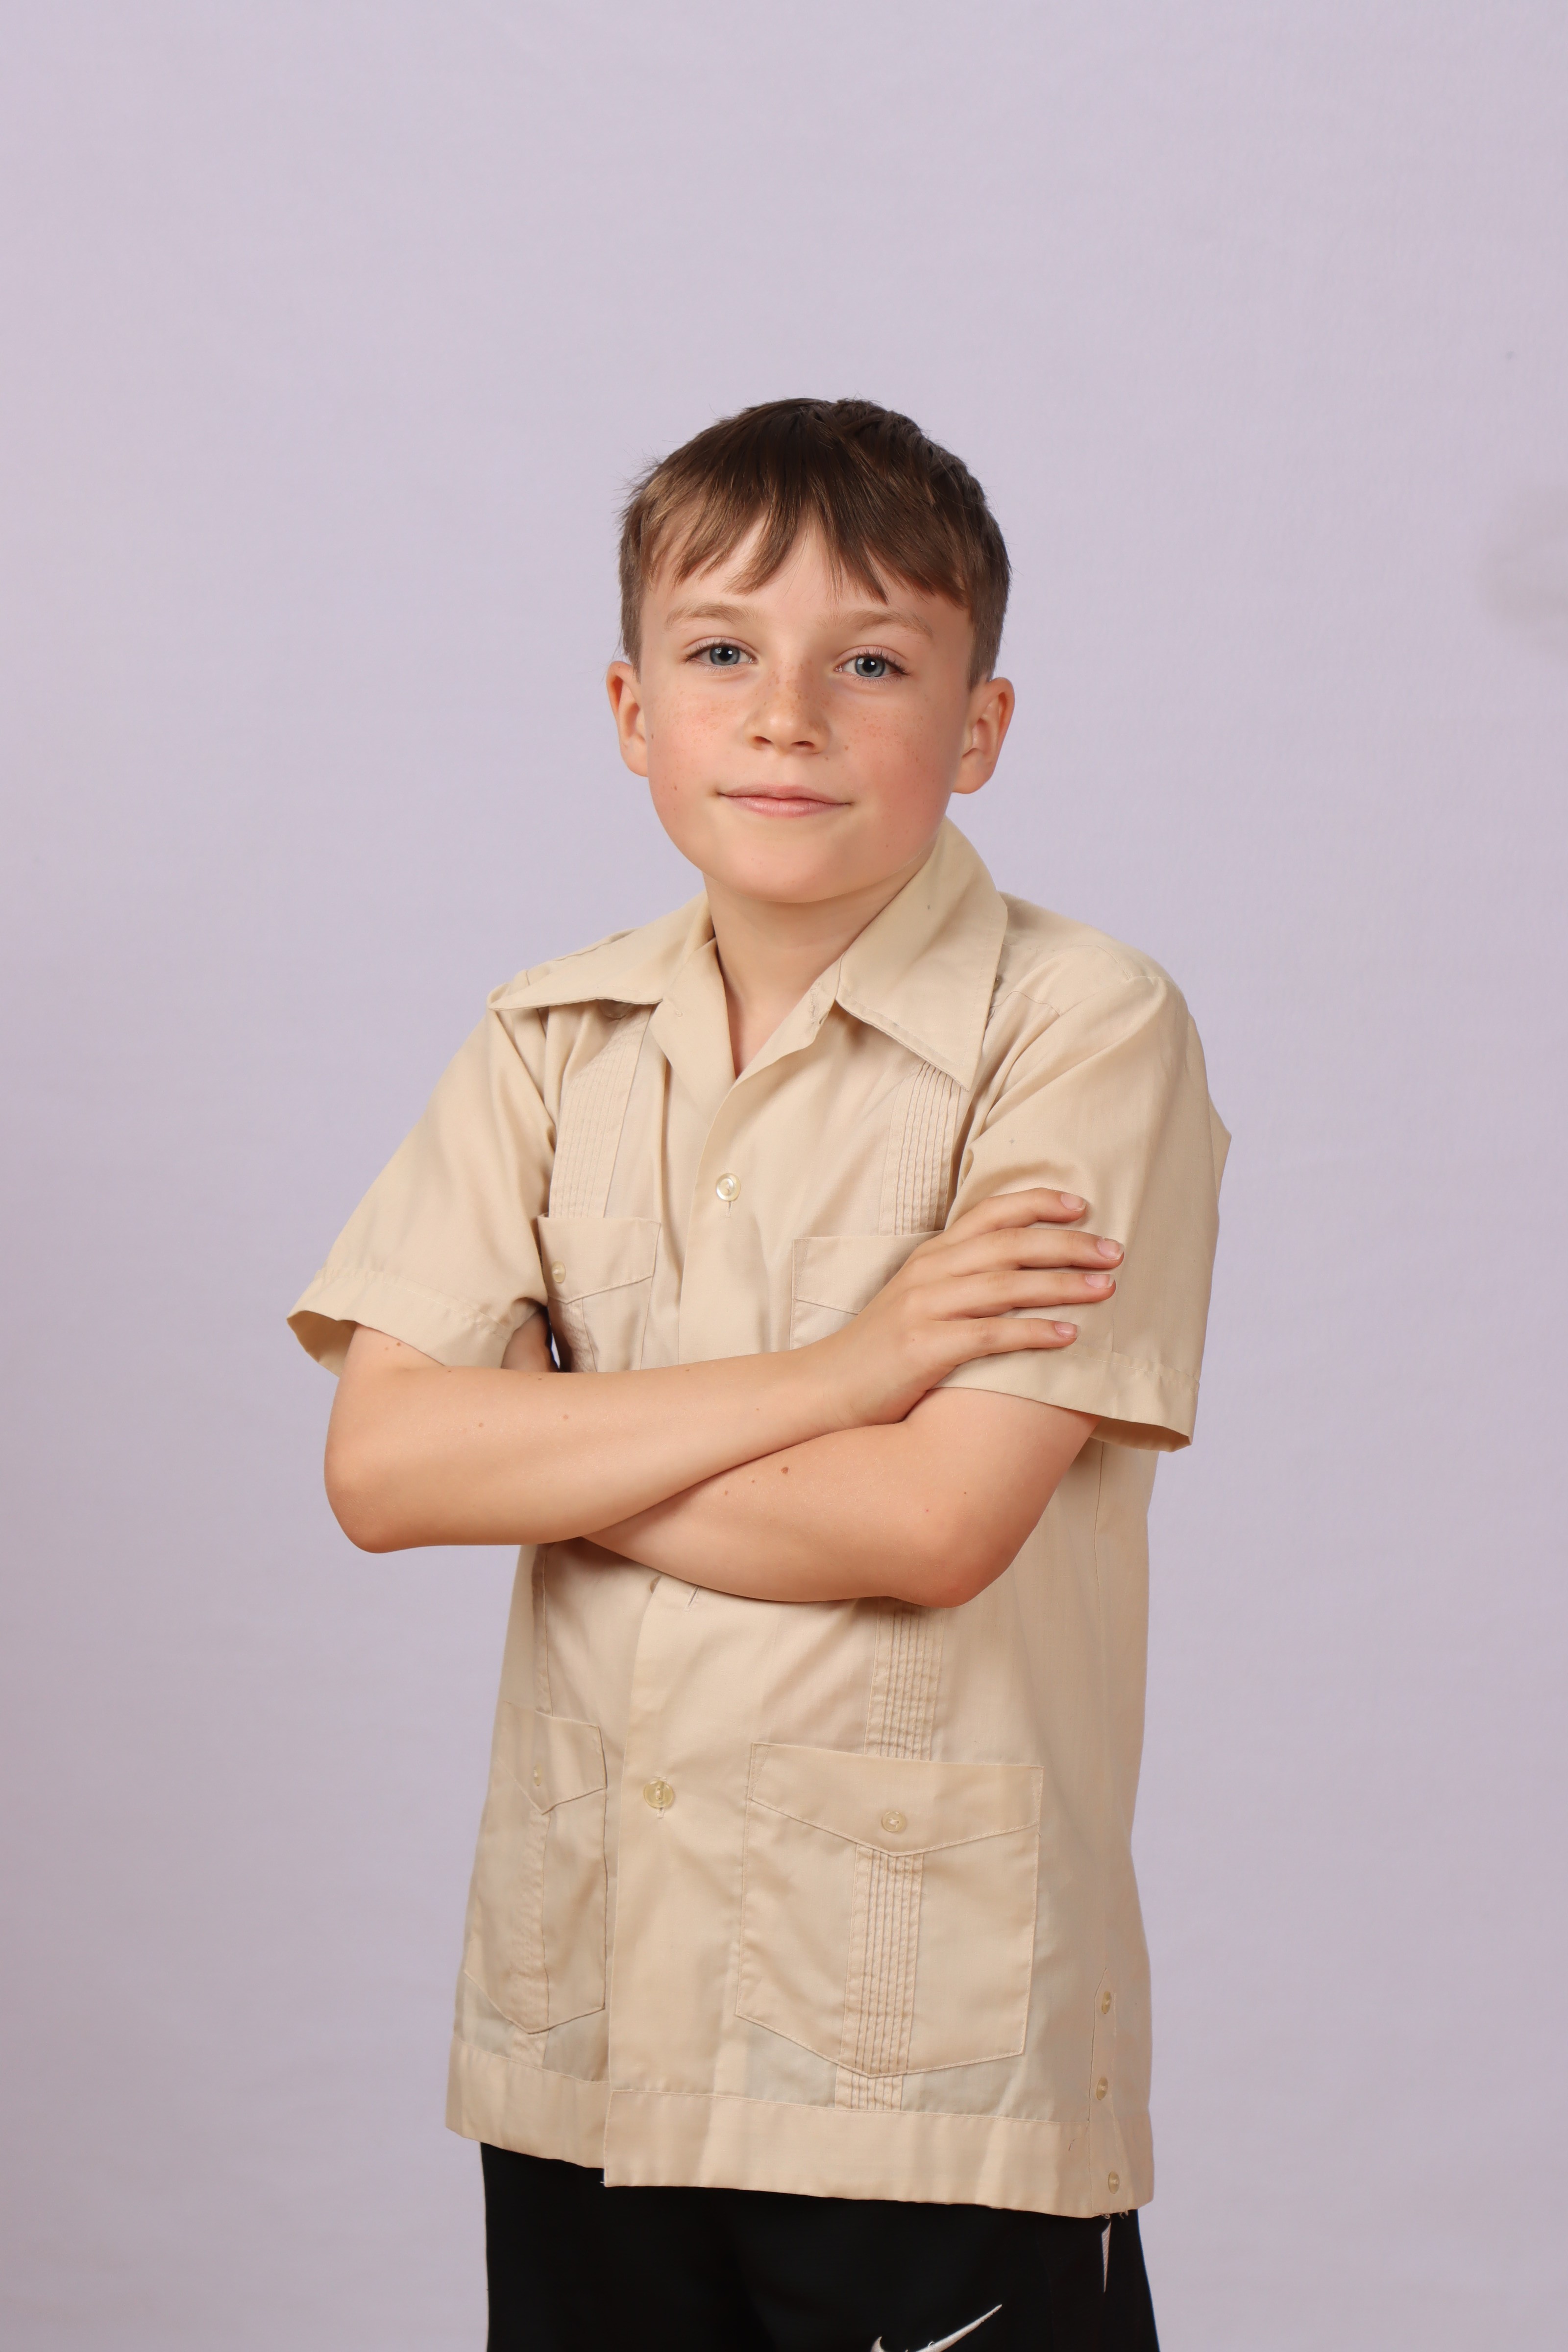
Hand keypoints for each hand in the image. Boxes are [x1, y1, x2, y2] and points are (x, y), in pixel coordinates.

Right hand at [811, 1189, 1120, 1428]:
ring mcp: (924, 1308)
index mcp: (930, 1255)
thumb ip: (960, 1281)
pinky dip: (1033, 1332)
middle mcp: (929, 1272)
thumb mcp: (918, 1301)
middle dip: (1069, 1244)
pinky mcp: (923, 1347)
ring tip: (1107, 1289)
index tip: (1082, 1205)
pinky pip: (990, 1334)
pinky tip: (1069, 1336)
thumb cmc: (881, 1350)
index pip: (990, 1213)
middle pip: (1010, 1244)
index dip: (1038, 1203)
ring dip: (1063, 1284)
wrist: (825, 1388)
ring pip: (1007, 1284)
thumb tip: (1020, 1275)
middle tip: (1115, 1251)